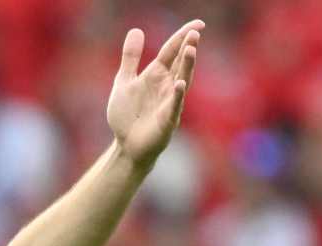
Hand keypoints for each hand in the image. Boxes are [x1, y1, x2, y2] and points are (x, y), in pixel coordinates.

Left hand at [107, 20, 203, 168]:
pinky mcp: (167, 121)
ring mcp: (169, 103)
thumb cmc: (127, 115)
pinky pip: (173, 106)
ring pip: (182, 80)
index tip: (198, 24)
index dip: (182, 37)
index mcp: (157, 75)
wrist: (126, 146)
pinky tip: (179, 84)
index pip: (172, 51)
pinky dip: (176, 95)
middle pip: (180, 63)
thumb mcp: (124, 82)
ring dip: (187, 66)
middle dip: (187, 48)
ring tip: (191, 49)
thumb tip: (136, 29)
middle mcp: (167, 86)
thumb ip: (130, 58)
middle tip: (195, 33)